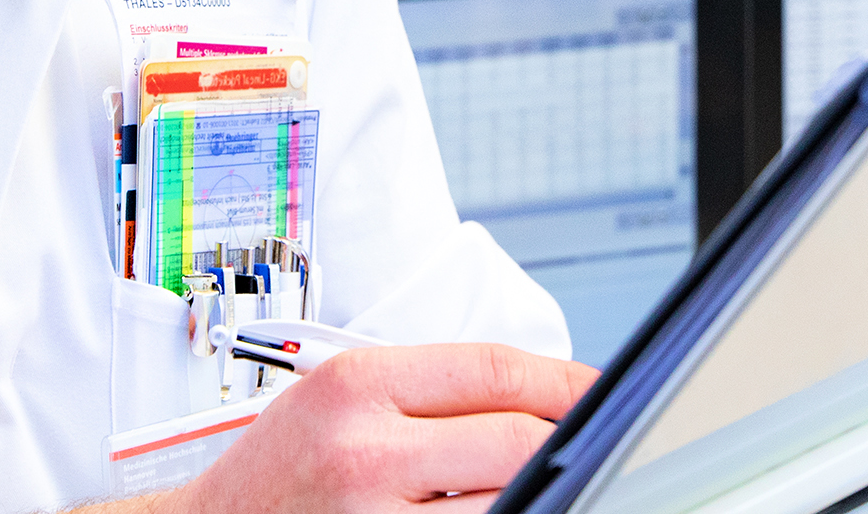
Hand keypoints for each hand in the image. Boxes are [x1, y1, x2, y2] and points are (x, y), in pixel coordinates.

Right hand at [172, 342, 598, 513]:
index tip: (595, 390)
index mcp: (354, 385)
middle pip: (516, 439)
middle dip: (567, 444)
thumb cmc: (271, 474)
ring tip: (545, 485)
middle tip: (592, 446)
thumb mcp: (332, 399)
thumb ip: (424, 393)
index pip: (494, 368)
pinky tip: (506, 510)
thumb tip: (537, 398)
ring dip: (538, 494)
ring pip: (508, 500)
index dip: (564, 379)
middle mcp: (363, 452)